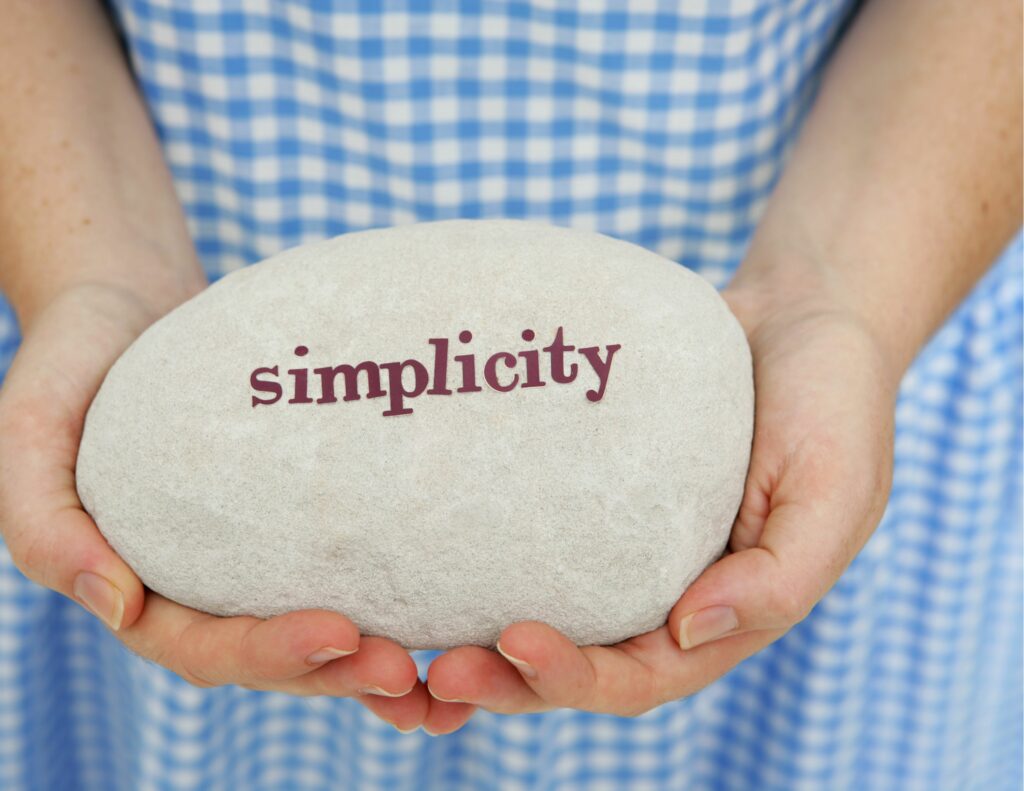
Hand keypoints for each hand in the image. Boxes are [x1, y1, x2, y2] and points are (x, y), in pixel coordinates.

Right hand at [0, 282, 474, 735]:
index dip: (268, 651)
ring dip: (378, 658)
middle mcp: (203, 591)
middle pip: (276, 657)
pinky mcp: (297, 529)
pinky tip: (453, 609)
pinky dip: (396, 601)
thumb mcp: (31, 431)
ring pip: (322, 634)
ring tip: (446, 671)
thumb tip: (115, 603)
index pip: (202, 646)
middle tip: (406, 669)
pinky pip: (347, 572)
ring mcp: (254, 565)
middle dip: (340, 671)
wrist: (131, 311)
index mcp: (141, 591)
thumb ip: (45, 522)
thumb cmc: (75, 364)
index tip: (340, 632)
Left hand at [425, 283, 898, 719]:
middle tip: (435, 668)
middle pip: (578, 659)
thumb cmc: (833, 405)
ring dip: (482, 634)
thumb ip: (780, 578)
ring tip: (413, 637)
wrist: (801, 319)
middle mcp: (666, 593)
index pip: (640, 676)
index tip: (512, 640)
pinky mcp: (596, 495)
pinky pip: (539, 535)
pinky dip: (490, 556)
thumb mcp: (835, 491)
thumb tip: (688, 633)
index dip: (575, 676)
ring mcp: (625, 547)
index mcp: (722, 613)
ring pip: (548, 611)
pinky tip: (435, 546)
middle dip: (507, 677)